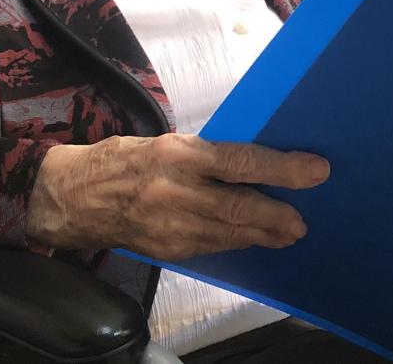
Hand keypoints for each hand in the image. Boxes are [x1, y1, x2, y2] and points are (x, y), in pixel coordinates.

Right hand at [25, 134, 329, 259]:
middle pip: (240, 207)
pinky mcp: (168, 250)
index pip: (242, 162)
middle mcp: (177, 191)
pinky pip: (212, 247)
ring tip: (287, 231)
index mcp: (179, 155)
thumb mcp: (167, 143)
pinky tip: (252, 238)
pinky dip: (235, 241)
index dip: (283, 168)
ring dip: (264, 234)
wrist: (76, 198)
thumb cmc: (125, 161)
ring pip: (230, 233)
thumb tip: (252, 167)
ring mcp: (172, 226)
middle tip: (302, 220)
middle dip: (278, 214)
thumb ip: (207, 157)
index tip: (316, 170)